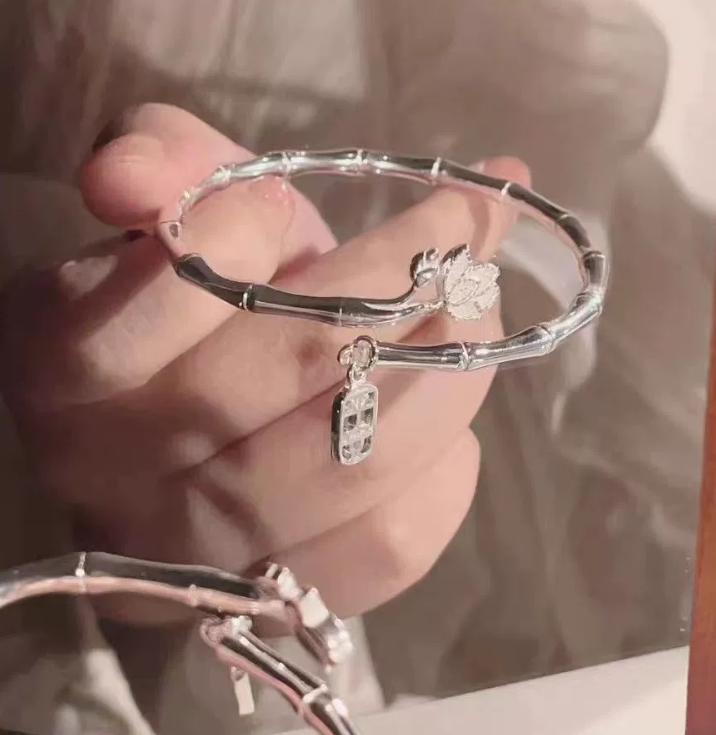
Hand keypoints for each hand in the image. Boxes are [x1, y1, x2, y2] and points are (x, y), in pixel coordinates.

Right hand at [0, 104, 527, 618]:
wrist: (196, 422)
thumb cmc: (197, 301)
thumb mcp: (176, 210)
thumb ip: (156, 162)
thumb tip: (132, 176)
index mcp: (69, 364)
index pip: (171, 289)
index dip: (253, 233)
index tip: (297, 198)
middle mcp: (126, 474)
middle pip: (302, 367)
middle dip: (412, 278)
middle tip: (469, 225)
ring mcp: (209, 555)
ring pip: (362, 463)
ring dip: (451, 371)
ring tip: (473, 311)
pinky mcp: (284, 598)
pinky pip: (394, 540)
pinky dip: (446, 469)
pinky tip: (442, 419)